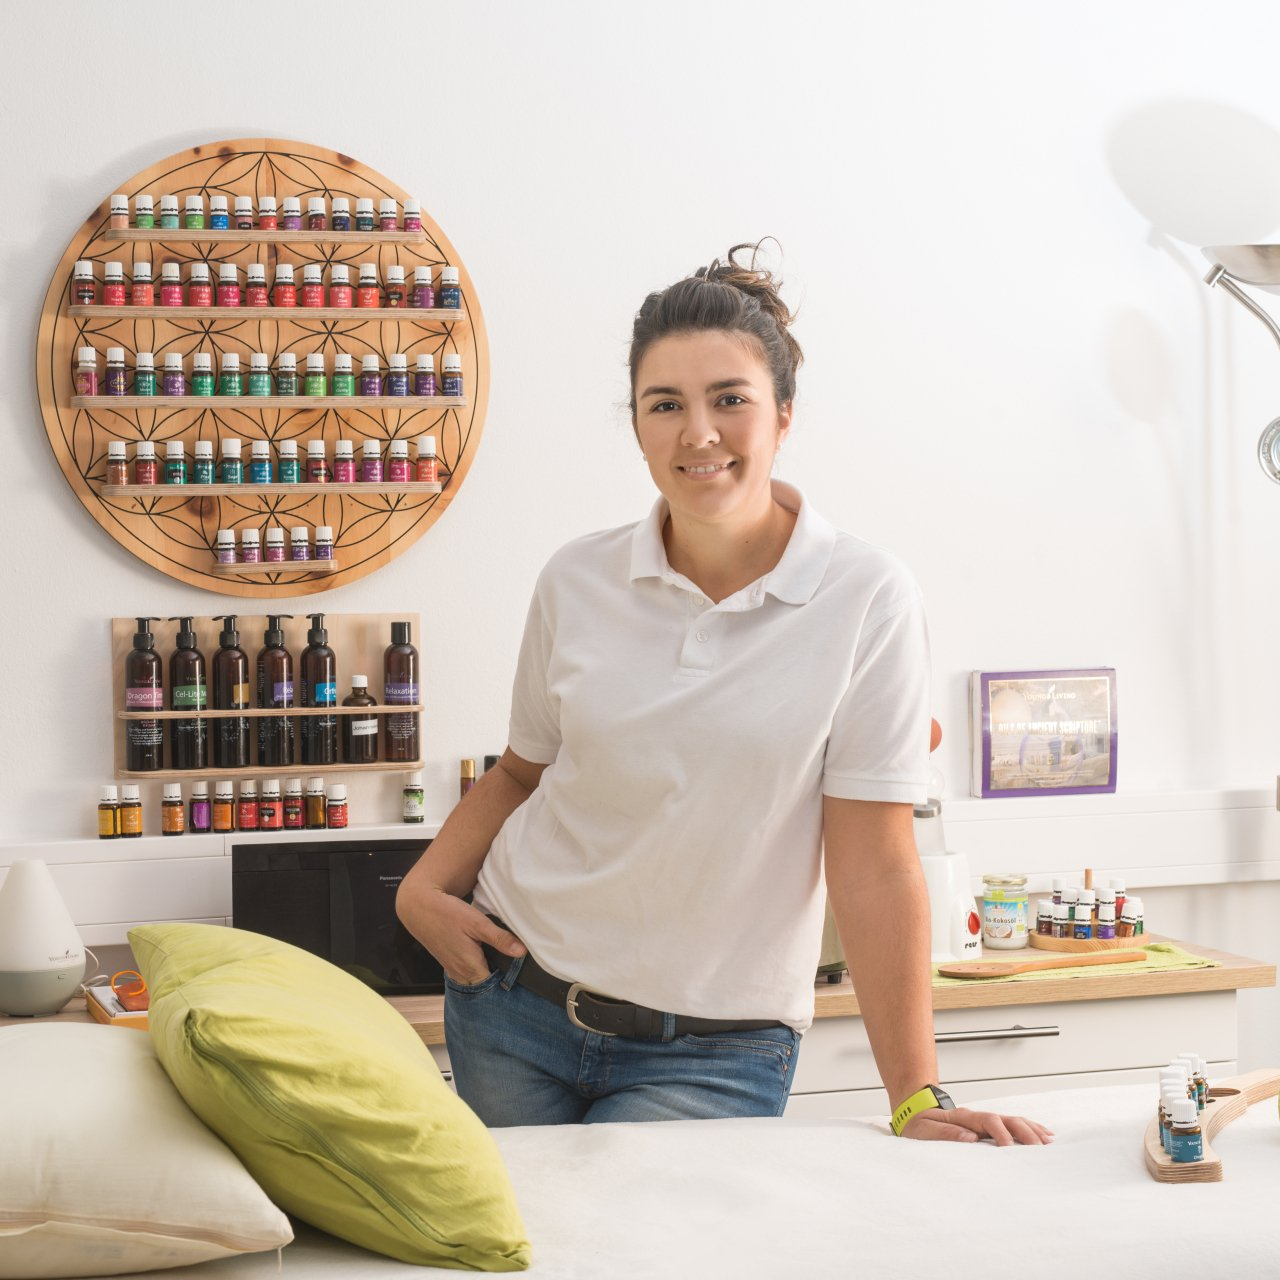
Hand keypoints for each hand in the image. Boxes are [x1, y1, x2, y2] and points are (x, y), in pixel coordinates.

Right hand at [397, 886, 525, 984]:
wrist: (419, 908)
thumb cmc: (447, 914)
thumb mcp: (477, 923)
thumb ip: (500, 939)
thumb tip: (521, 952)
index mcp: (470, 968)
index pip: (496, 985)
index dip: (509, 978)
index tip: (520, 969)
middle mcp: (461, 973)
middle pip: (487, 983)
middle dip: (500, 975)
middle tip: (513, 961)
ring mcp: (453, 969)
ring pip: (477, 978)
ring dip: (489, 970)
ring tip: (501, 956)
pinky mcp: (449, 962)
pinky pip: (468, 971)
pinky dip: (478, 965)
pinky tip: (484, 952)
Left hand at [900, 1105, 1053, 1145]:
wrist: (915, 1115)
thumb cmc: (919, 1126)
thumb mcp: (924, 1130)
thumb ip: (945, 1133)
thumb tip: (969, 1138)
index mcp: (963, 1117)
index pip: (988, 1120)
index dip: (1000, 1133)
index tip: (1009, 1148)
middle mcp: (977, 1117)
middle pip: (1007, 1119)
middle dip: (1025, 1133)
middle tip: (1040, 1149)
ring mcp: (985, 1121)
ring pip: (1014, 1121)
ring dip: (1031, 1130)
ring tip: (1049, 1143)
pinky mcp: (989, 1128)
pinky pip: (1013, 1126)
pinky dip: (1030, 1129)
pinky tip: (1044, 1136)